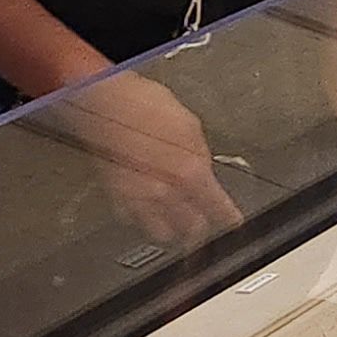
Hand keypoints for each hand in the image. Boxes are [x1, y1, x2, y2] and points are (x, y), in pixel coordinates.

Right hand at [58, 71, 242, 247]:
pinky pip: (132, 220)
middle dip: (201, 229)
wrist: (106, 103)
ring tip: (176, 223)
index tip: (231, 221)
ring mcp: (139, 198)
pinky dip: (141, 219)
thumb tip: (203, 168)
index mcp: (191, 174)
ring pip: (162, 233)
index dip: (228, 218)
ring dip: (172, 230)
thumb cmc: (144, 106)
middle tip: (204, 223)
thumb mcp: (189, 124)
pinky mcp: (116, 197)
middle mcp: (165, 192)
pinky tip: (146, 210)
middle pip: (191, 230)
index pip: (218, 209)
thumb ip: (199, 154)